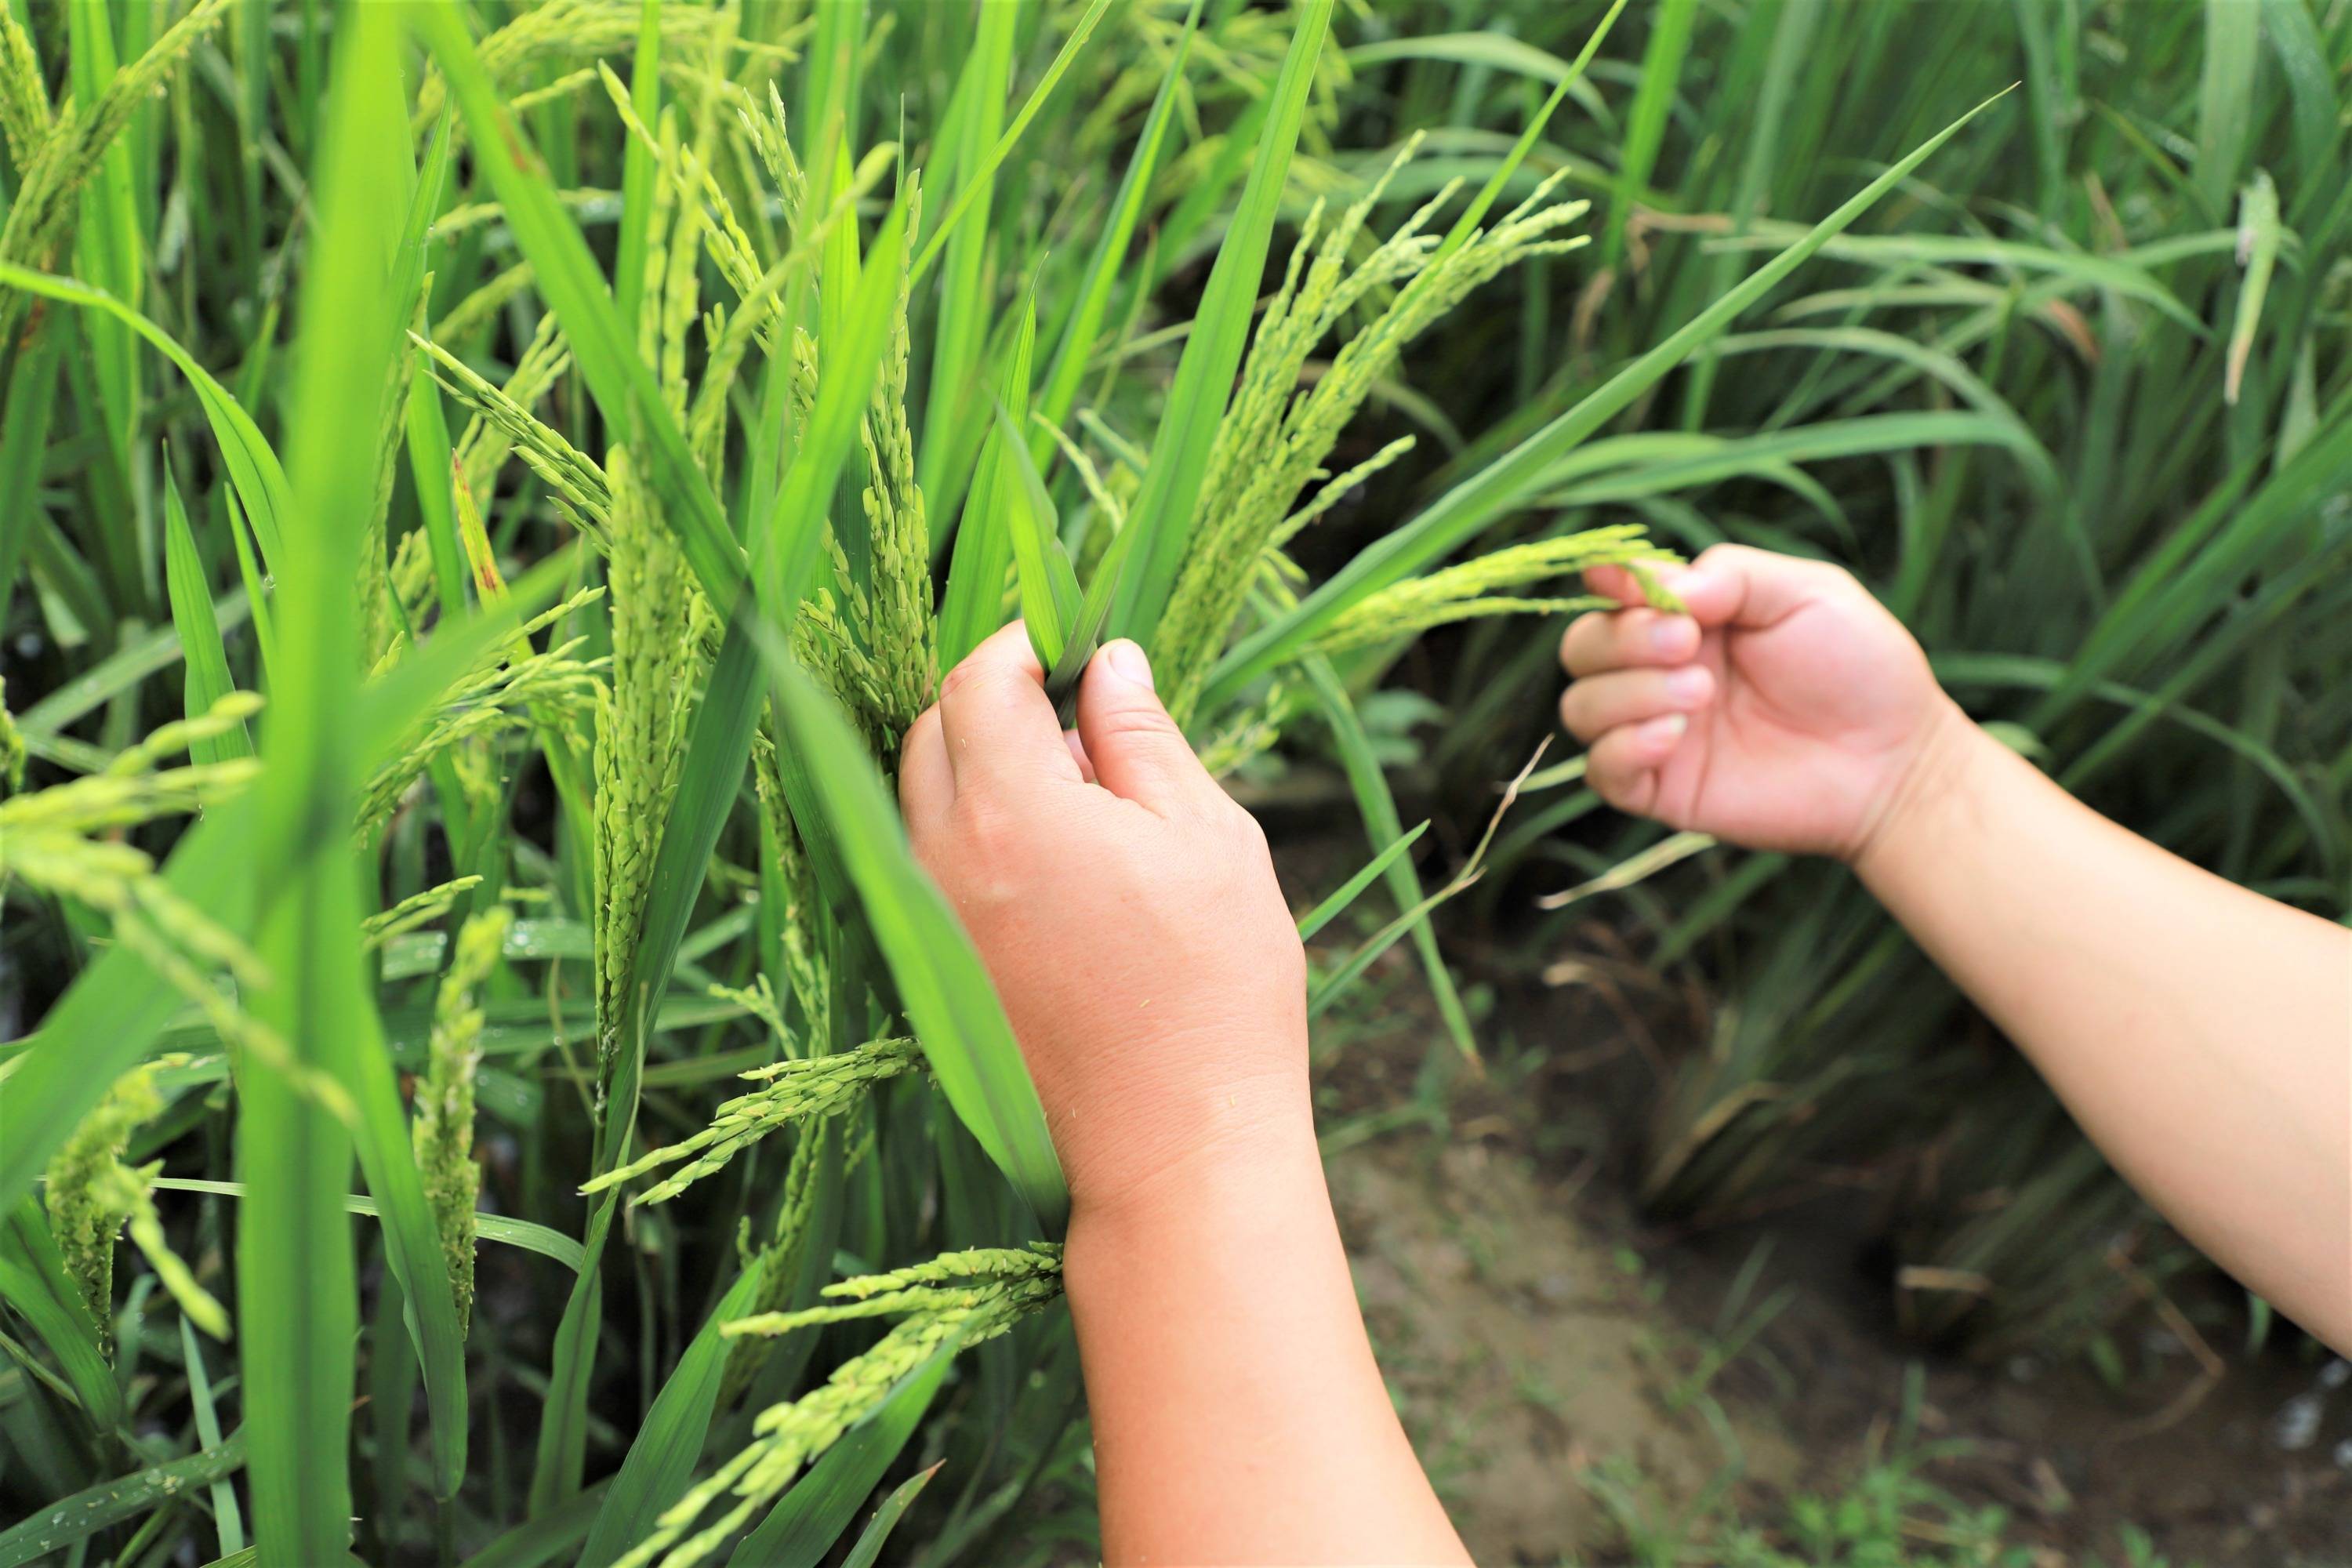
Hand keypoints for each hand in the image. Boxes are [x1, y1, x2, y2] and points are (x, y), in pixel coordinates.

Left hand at [899, 623, 1309, 1222]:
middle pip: (931, 730)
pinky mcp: (938, 967)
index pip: (976, 680)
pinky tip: (1062, 861)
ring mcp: (931, 920)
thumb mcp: (1206, 837)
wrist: (1175, 1144)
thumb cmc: (1213, 990)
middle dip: (995, 699)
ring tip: (1087, 797)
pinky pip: (932, 861)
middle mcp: (944, 860)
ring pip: (923, 796)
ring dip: (983, 765)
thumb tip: (1111, 663)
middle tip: (1084, 715)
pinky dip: (977, 830)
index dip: (1024, 645)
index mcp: (1010, 812)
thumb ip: (1143, 737)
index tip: (1077, 645)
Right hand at [1557, 543, 1963, 862]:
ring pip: (1580, 708)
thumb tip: (1652, 582)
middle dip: (1622, 640)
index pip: (1611, 594)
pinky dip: (1622, 748)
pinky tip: (1675, 736)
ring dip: (1627, 694)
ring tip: (1702, 695)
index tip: (1624, 583)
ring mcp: (1658, 733)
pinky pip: (1600, 770)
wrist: (1895, 762)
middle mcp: (1661, 672)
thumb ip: (1730, 576)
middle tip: (1689, 644)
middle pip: (1581, 648)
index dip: (1606, 583)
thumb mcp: (1805, 593)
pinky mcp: (1663, 790)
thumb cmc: (1860, 668)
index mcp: (1689, 617)